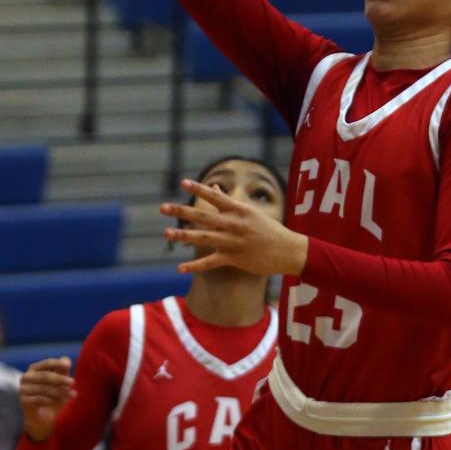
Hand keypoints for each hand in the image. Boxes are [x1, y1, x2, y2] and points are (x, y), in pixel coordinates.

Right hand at [19, 358, 75, 441]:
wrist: (42, 418)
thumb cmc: (52, 395)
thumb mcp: (60, 382)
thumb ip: (62, 370)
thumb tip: (66, 360)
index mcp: (34, 369)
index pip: (46, 363)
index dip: (57, 364)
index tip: (69, 365)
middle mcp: (26, 377)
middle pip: (45, 376)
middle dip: (60, 379)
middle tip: (73, 382)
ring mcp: (23, 389)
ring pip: (44, 389)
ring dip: (60, 391)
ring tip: (72, 394)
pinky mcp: (24, 401)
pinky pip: (41, 399)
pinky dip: (54, 400)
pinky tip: (64, 401)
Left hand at [161, 179, 307, 276]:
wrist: (288, 250)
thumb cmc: (269, 229)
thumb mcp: (251, 211)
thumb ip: (230, 201)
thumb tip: (215, 186)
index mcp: (239, 210)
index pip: (215, 196)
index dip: (199, 189)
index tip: (183, 182)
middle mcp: (234, 224)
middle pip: (203, 216)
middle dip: (182, 211)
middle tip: (162, 207)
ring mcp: (233, 242)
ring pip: (203, 237)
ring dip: (183, 235)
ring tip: (166, 233)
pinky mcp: (234, 258)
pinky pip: (210, 262)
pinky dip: (195, 266)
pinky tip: (179, 267)